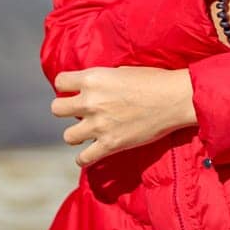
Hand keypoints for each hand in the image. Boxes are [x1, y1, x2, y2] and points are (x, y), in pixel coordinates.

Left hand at [52, 66, 194, 167]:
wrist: (173, 99)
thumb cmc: (151, 80)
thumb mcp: (120, 70)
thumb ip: (101, 80)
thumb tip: (91, 88)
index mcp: (93, 78)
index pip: (60, 81)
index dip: (66, 86)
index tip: (73, 90)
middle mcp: (90, 101)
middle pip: (56, 108)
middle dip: (65, 109)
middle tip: (78, 111)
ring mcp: (99, 125)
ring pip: (67, 136)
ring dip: (76, 134)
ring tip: (86, 131)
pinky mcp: (110, 145)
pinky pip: (83, 158)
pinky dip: (84, 158)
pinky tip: (90, 152)